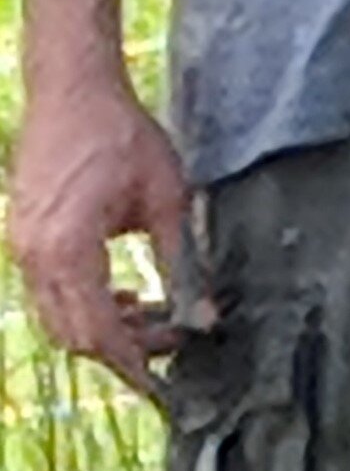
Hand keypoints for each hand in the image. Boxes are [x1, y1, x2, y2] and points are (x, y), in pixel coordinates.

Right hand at [8, 79, 186, 396]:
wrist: (72, 88)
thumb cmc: (122, 135)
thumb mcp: (168, 200)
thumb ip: (184, 262)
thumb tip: (205, 315)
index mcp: (67, 250)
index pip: (100, 332)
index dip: (136, 362)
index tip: (168, 383)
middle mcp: (34, 256)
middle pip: (74, 335)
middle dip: (124, 350)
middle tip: (174, 342)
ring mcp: (23, 247)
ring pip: (59, 318)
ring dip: (106, 329)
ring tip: (156, 318)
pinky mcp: (25, 237)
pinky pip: (51, 293)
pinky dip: (89, 305)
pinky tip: (130, 295)